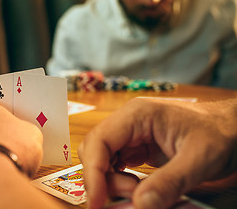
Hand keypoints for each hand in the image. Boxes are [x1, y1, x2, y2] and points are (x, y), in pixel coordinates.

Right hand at [79, 98, 236, 208]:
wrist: (234, 128)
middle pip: (94, 151)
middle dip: (103, 179)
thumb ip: (170, 182)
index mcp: (137, 115)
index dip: (92, 173)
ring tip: (139, 193)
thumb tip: (140, 204)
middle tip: (130, 197)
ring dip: (112, 182)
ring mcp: (131, 134)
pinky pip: (115, 165)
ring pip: (102, 160)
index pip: (98, 141)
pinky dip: (120, 181)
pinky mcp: (136, 147)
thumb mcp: (200, 159)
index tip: (97, 201)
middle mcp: (128, 122)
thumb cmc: (221, 133)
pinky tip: (138, 189)